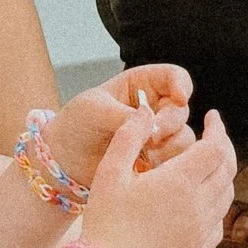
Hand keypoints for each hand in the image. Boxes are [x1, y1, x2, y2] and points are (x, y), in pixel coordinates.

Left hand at [45, 66, 193, 185]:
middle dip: (169, 123)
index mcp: (143, 85)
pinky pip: (175, 163)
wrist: (64, 159)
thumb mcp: (95, 110)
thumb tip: (152, 125)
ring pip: (184, 138)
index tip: (179, 98)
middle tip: (150, 136)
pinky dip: (166, 166)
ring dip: (169, 147)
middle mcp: (155, 108)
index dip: (182, 85)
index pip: (175, 77)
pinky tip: (145, 169)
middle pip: (181, 111)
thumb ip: (124, 115)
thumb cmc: (76, 123)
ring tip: (145, 155)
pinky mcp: (156, 161)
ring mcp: (158, 136)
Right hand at [74, 110, 237, 247]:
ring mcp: (201, 231)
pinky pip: (219, 223)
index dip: (217, 128)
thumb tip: (146, 112)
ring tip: (208, 164)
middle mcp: (199, 205)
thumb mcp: (110, 171)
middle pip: (227, 169)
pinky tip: (203, 201)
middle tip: (212, 135)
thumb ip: (129, 136)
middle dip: (224, 147)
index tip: (211, 116)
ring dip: (223, 174)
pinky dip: (218, 205)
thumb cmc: (107, 221)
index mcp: (180, 182)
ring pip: (227, 195)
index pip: (215, 147)